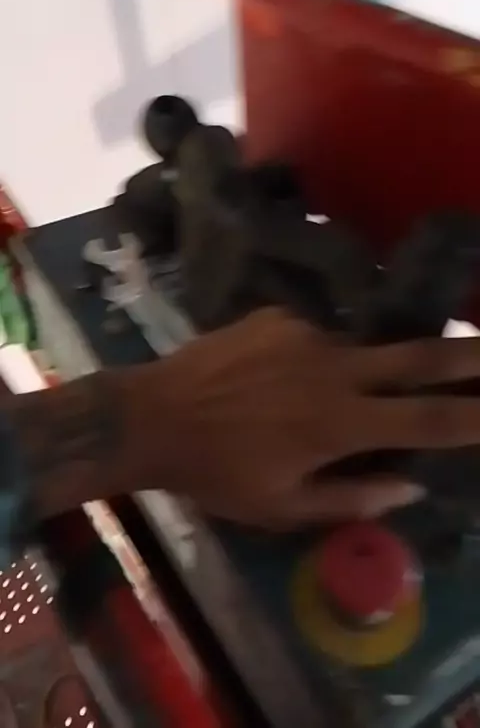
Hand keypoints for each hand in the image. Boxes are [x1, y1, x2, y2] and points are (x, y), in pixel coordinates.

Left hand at [132, 307, 479, 528]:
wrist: (151, 415)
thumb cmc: (217, 473)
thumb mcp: (282, 506)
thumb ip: (352, 498)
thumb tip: (409, 486)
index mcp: (339, 422)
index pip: (426, 420)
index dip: (473, 415)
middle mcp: (334, 367)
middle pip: (416, 357)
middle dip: (465, 353)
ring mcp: (305, 333)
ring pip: (359, 350)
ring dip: (361, 370)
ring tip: (304, 401)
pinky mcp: (278, 315)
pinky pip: (315, 338)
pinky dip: (312, 360)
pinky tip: (276, 380)